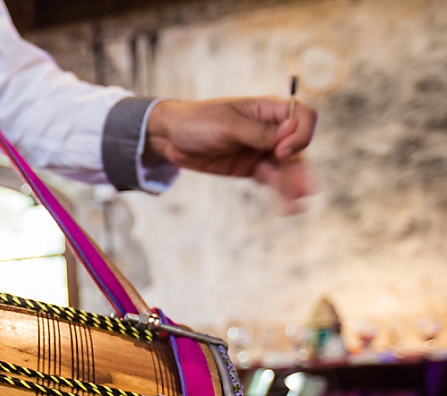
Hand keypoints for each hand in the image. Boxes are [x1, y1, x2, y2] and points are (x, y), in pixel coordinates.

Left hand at [145, 97, 316, 212]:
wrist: (171, 138)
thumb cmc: (198, 122)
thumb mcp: (227, 125)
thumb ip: (258, 132)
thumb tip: (291, 129)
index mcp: (267, 110)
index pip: (302, 117)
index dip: (300, 133)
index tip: (281, 149)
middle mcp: (270, 130)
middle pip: (298, 147)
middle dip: (301, 168)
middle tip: (303, 189)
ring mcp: (261, 150)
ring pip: (287, 168)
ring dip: (295, 185)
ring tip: (299, 204)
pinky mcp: (251, 168)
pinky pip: (272, 180)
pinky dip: (281, 192)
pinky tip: (288, 207)